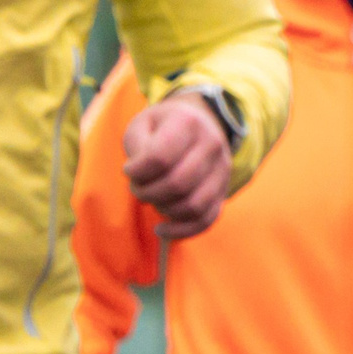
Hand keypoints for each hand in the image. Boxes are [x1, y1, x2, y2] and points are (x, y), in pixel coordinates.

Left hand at [122, 94, 230, 239]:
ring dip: (163, 210)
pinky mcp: (223, 191)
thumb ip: (137, 148)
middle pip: (177, 184)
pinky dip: (181, 231)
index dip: (137, 172)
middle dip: (148, 193)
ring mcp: (222, 170)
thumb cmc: (161, 128)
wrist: (197, 123)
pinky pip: (206, 220)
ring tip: (151, 199)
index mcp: (188, 122)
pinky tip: (160, 229)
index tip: (128, 170)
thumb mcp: (142, 125)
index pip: (160, 158)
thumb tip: (140, 178)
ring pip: (193, 206)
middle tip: (137, 188)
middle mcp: (212, 144)